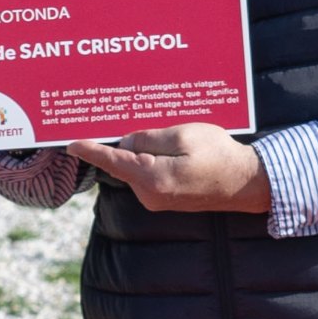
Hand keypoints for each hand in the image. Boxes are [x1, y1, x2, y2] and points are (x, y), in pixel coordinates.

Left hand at [67, 123, 270, 212]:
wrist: (247, 184)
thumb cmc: (220, 156)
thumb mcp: (184, 135)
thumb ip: (149, 138)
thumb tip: (126, 142)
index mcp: (152, 178)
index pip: (112, 161)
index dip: (90, 151)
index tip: (70, 144)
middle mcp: (149, 195)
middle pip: (124, 163)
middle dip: (123, 143)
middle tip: (124, 118)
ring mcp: (157, 200)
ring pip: (137, 168)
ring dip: (142, 150)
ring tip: (162, 131)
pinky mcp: (165, 199)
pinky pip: (149, 175)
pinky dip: (151, 160)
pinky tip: (168, 146)